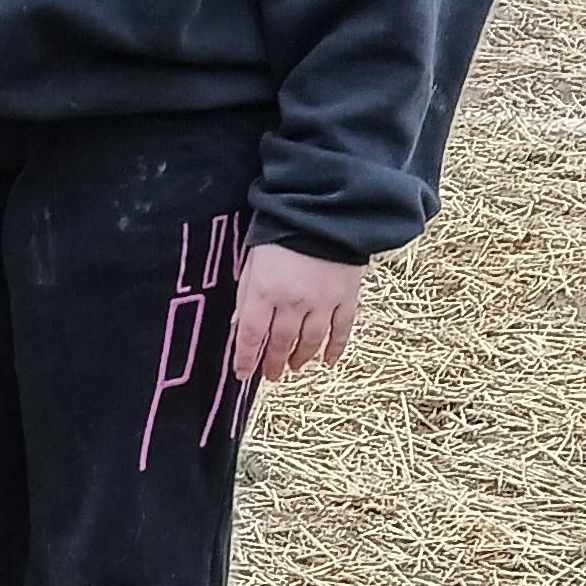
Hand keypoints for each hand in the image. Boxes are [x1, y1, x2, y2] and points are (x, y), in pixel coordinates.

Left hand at [231, 241, 365, 389]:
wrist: (324, 210)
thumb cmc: (279, 231)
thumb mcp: (252, 260)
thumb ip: (245, 294)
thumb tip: (239, 326)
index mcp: (264, 292)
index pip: (251, 336)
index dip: (246, 359)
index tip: (243, 374)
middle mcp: (292, 302)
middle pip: (281, 342)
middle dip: (274, 362)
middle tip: (270, 375)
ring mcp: (322, 302)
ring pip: (311, 341)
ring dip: (301, 358)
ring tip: (295, 368)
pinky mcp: (346, 297)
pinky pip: (342, 330)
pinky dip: (335, 348)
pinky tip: (328, 362)